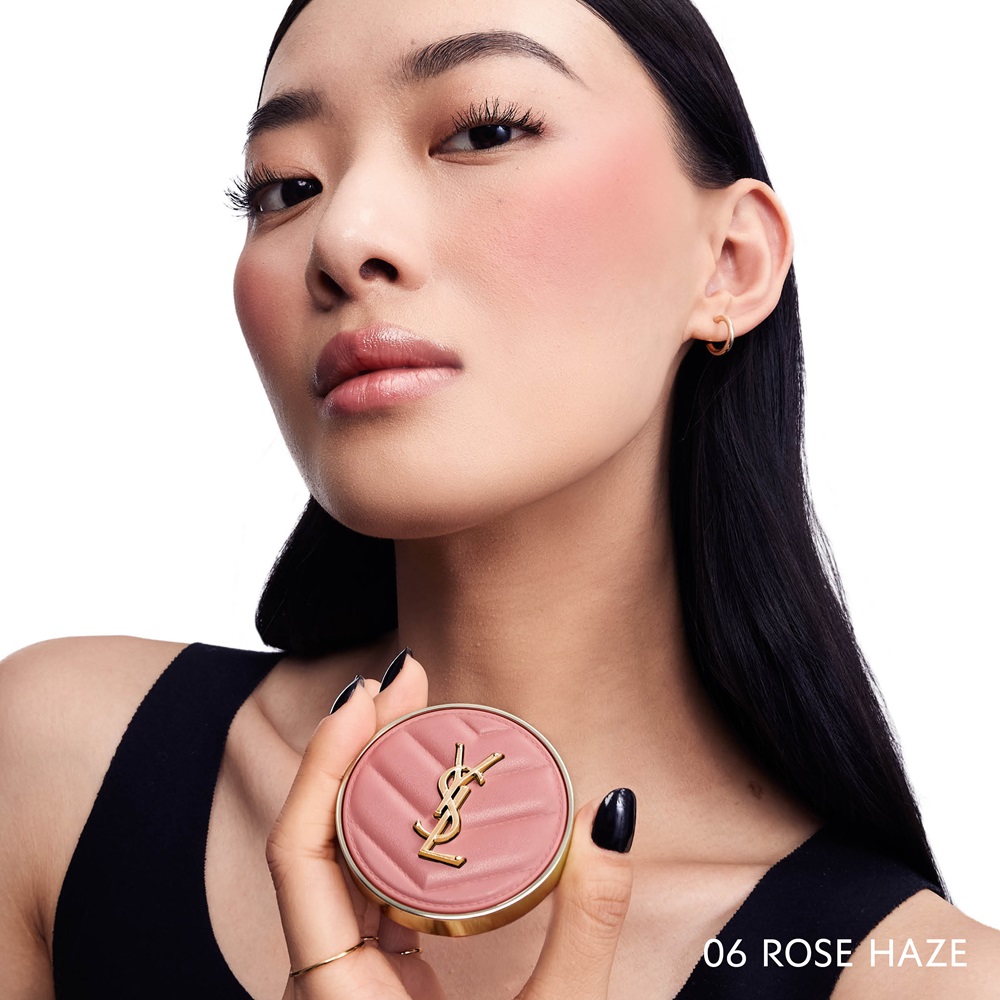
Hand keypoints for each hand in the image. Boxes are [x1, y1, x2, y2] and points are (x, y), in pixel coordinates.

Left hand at [267, 652, 635, 999]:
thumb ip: (588, 926)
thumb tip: (615, 815)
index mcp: (337, 999)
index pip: (300, 852)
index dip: (326, 762)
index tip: (371, 696)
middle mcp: (323, 984)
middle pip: (316, 837)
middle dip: (356, 747)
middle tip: (408, 680)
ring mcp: (347, 983)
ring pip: (340, 860)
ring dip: (376, 784)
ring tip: (420, 719)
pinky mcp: (377, 983)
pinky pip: (371, 889)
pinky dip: (398, 833)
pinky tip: (434, 798)